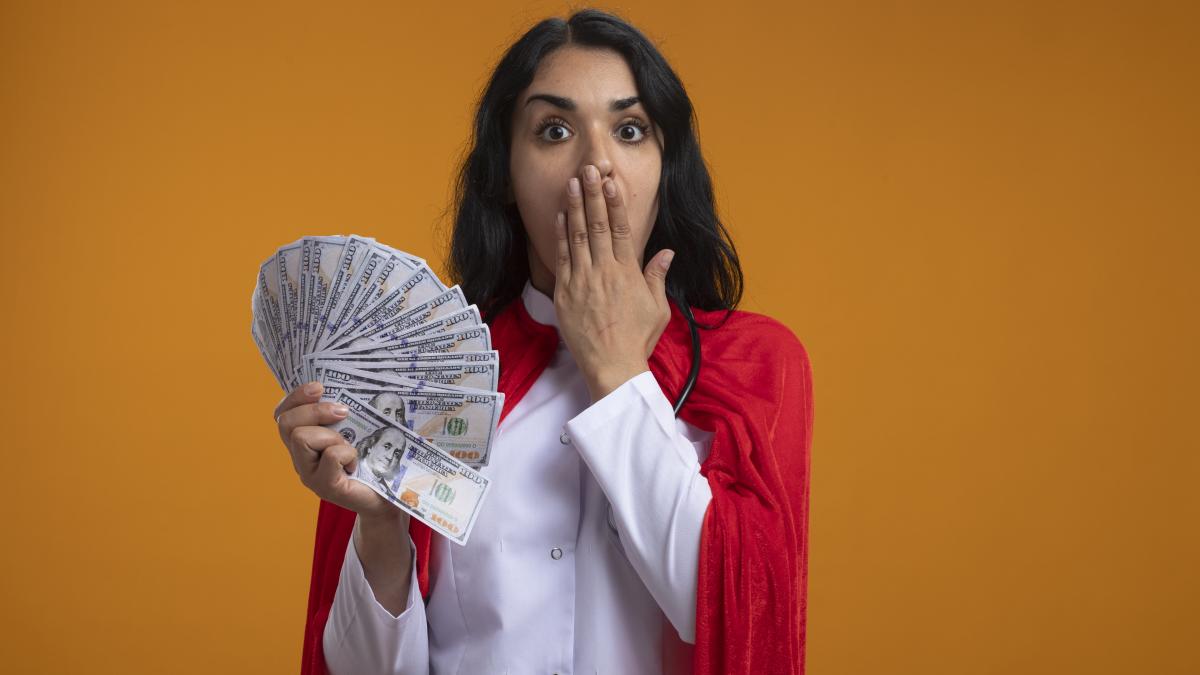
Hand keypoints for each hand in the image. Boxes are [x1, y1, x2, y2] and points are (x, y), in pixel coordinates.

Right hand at [273, 381, 406, 523]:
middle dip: (314, 410)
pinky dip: (346, 453)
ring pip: (301, 437)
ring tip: (349, 446)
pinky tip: (356, 463)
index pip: (283, 413)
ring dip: (330, 435)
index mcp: (305, 441)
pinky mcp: (325, 487)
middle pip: (285, 422)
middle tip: (343, 413)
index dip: (295, 397)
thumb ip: (350, 411)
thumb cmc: (374, 460)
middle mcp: (301, 457)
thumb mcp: (360, 429)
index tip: (319, 387)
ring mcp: (310, 474)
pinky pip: (329, 456)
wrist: (389, 497)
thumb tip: (361, 383)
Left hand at [554, 164, 674, 401]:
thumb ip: (657, 277)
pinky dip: (561, 235)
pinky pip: (562, 258)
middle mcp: (604, 271)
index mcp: (628, 273)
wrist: (612, 366)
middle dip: (593, 194)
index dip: (616, 202)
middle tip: (588, 169)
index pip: (622, 229)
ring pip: (578, 236)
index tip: (611, 182)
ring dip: (575, 207)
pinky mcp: (565, 293)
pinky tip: (561, 216)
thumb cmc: (637, 339)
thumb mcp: (657, 309)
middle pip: (598, 225)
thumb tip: (665, 252)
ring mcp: (582, 281)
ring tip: (572, 183)